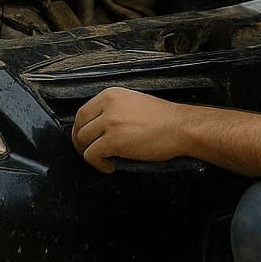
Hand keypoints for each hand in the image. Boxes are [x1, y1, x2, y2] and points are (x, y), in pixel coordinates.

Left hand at [70, 87, 188, 173]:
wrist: (181, 127)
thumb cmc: (164, 119)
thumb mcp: (133, 103)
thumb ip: (113, 110)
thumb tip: (97, 126)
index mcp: (111, 95)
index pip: (83, 112)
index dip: (82, 129)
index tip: (87, 140)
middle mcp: (107, 106)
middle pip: (79, 126)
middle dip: (81, 142)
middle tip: (91, 152)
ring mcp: (110, 122)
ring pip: (83, 141)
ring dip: (91, 154)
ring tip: (106, 160)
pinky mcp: (114, 140)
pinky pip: (92, 155)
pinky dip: (99, 164)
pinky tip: (111, 166)